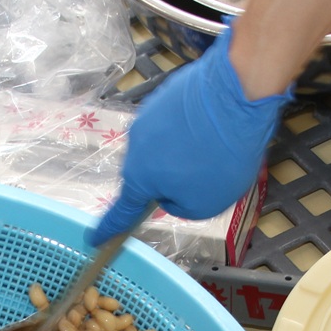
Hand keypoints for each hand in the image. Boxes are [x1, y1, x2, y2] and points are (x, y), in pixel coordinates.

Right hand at [90, 31, 291, 244]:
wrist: (235, 92)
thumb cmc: (220, 156)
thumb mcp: (207, 204)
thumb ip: (182, 208)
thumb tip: (171, 194)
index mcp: (140, 178)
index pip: (122, 211)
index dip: (110, 228)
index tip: (96, 238)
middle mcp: (135, 146)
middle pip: (148, 174)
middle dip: (171, 180)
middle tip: (205, 178)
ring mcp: (147, 117)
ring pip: (162, 148)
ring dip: (183, 153)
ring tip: (216, 148)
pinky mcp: (164, 97)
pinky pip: (174, 124)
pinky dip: (191, 131)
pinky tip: (214, 127)